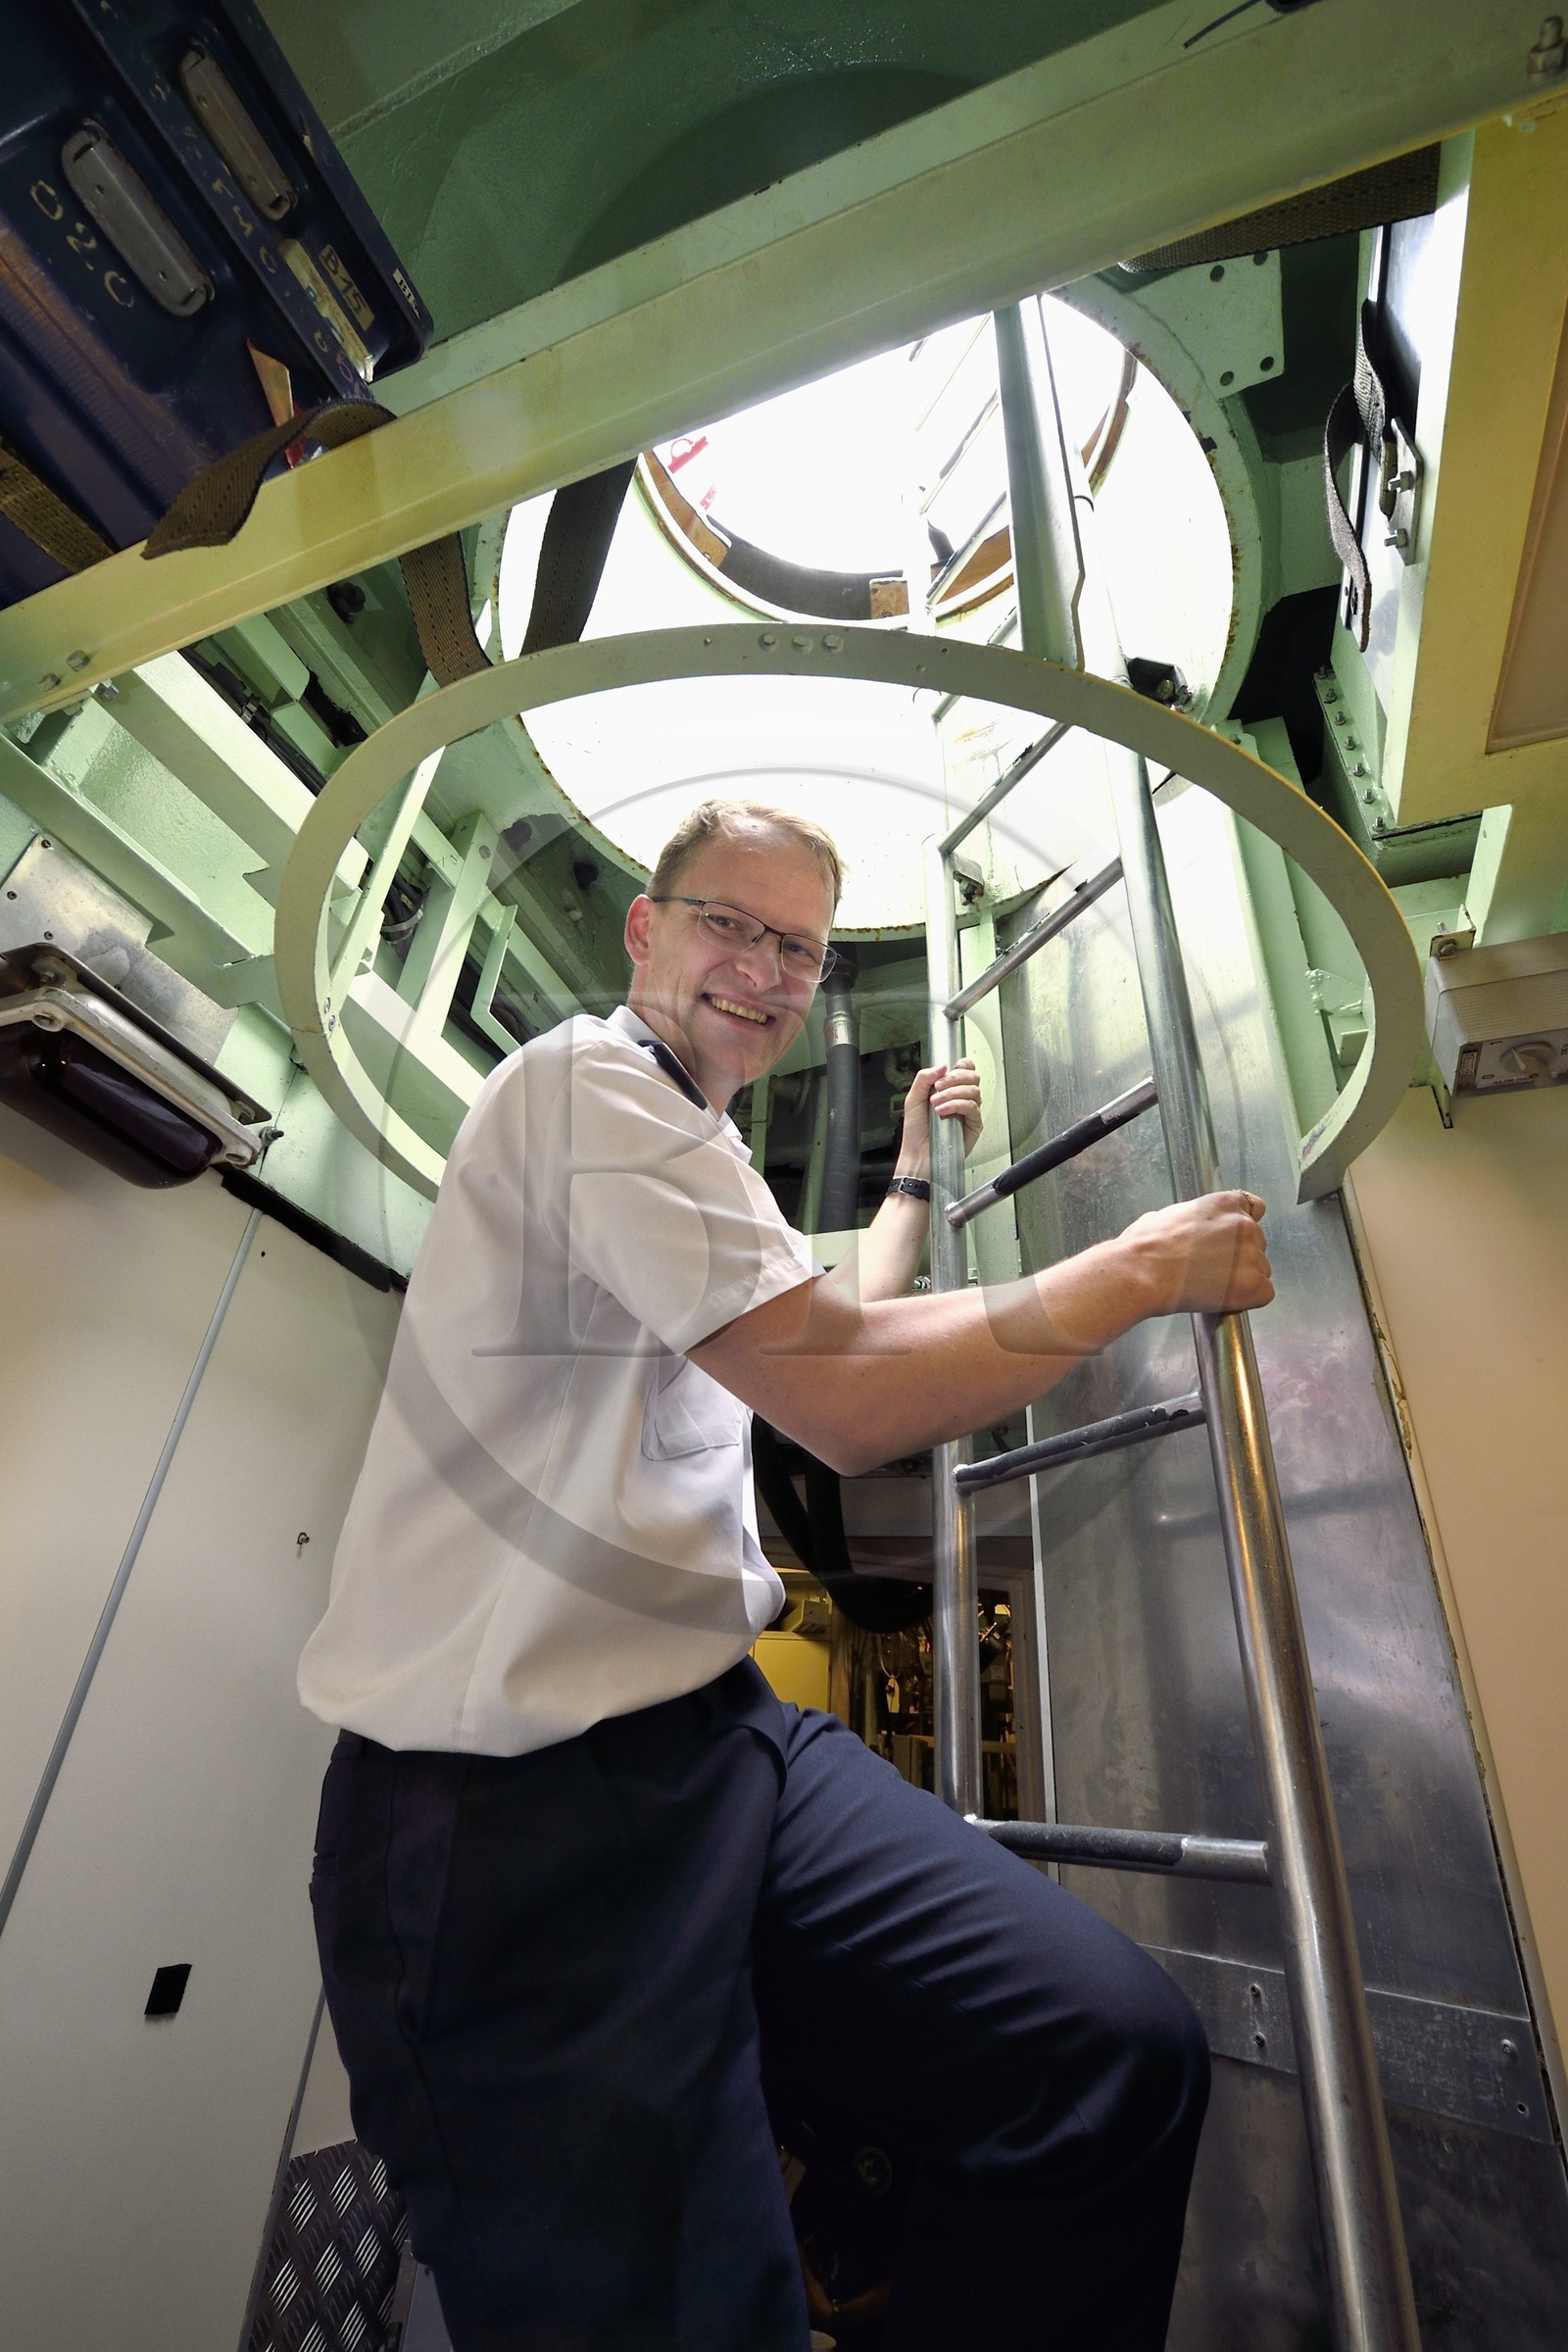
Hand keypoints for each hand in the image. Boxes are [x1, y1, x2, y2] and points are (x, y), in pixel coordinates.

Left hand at [897, 1059, 983, 1174]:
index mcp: (951, 1090)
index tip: (950, 1069)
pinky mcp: (974, 1124)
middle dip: (955, 1078)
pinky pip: (972, 1107)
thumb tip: (943, 1066)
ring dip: (952, 1093)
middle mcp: (962, 1099)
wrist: (918, 1153)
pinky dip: (956, 1105)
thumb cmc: (916, 1130)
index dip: (963, 1065)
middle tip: (938, 1087)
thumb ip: (924, 1078)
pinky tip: (943, 1111)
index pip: (966, 1070)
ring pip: (973, 1090)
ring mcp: (970, 1111)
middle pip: (973, 1077)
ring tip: (935, 1103)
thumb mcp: (913, 1098)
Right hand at [1119, 1190, 1273, 1317]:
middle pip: (1258, 1243)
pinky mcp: (1254, 1284)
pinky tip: (1226, 1299)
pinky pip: (1264, 1293)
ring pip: (1262, 1269)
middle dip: (1240, 1256)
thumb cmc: (1146, 1246)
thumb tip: (1184, 1227)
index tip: (1233, 1239)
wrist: (1142, 1272)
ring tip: (1214, 1287)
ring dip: (1244, 1279)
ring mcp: (1252, 1255)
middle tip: (1213, 1269)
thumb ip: (1191, 1219)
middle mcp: (1244, 1225)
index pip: (1256, 1208)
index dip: (1243, 1227)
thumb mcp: (1168, 1215)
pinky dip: (1249, 1299)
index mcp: (1225, 1204)